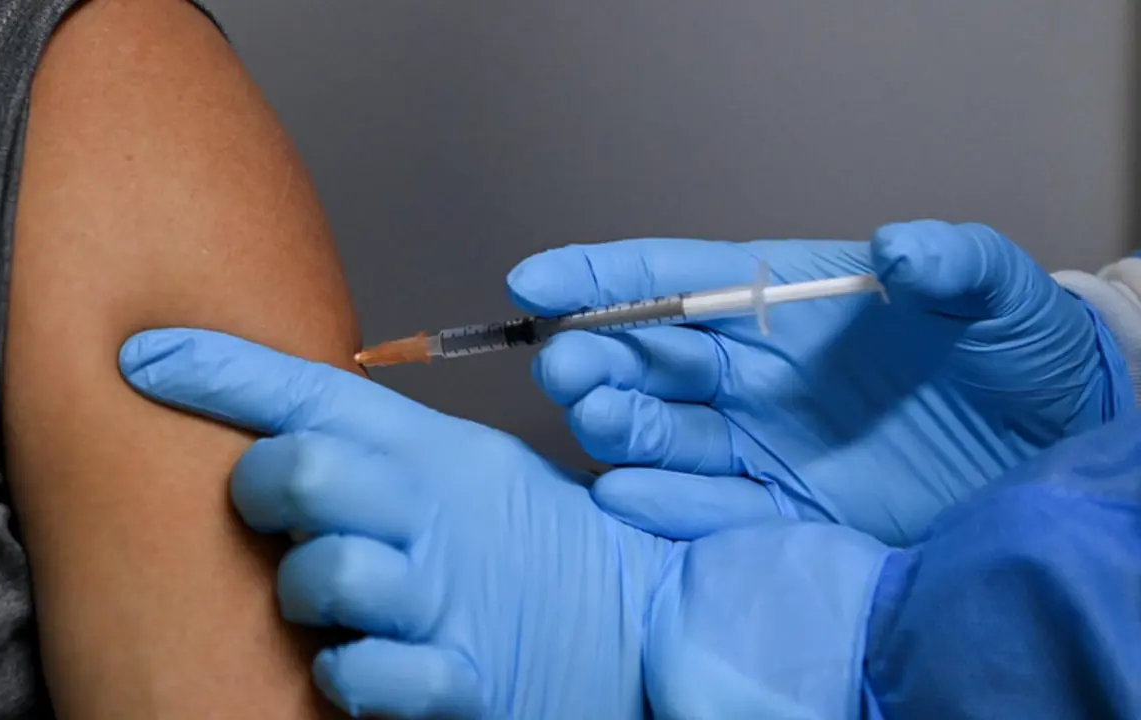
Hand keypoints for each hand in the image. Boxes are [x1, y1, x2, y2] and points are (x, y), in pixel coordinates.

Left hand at [118, 329, 786, 718]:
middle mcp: (436, 514)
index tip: (142, 356)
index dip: (219, 369)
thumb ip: (369, 443)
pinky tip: (358, 661)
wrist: (630, 625)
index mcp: (434, 451)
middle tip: (269, 506)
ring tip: (328, 599)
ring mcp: (447, 598)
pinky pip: (362, 673)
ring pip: (324, 575)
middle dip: (263, 488)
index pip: (313, 392)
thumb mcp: (457, 467)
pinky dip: (345, 671)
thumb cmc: (526, 544)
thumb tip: (266, 418)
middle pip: (303, 470)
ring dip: (305, 590)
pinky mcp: (461, 681)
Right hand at [508, 220, 1132, 543]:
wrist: (1053, 447)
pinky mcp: (780, 510)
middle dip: (593, 355)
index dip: (600, 278)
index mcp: (779, 301)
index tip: (535, 282)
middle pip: (646, 358)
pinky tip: (623, 492)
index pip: (672, 281)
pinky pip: (705, 509)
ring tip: (598, 413)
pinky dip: (660, 503)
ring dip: (615, 423)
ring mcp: (758, 443)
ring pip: (658, 432)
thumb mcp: (997, 295)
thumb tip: (901, 250)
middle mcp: (751, 371)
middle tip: (565, 364)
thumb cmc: (1016, 353)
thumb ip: (953, 263)